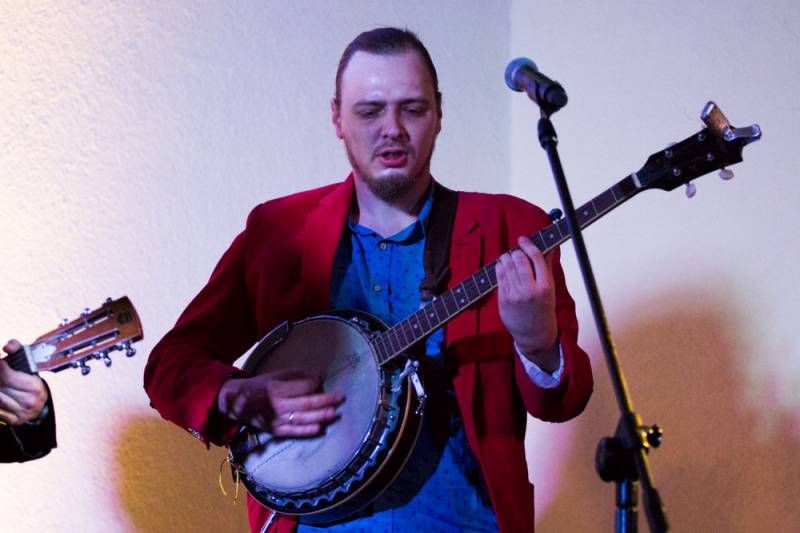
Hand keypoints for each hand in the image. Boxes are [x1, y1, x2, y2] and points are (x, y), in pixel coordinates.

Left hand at [0, 339, 48, 424]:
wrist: (39, 403)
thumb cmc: (29, 379)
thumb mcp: (27, 362)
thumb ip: (16, 348)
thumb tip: (7, 347)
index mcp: (35, 386)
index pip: (8, 377)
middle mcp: (30, 401)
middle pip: (1, 387)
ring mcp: (22, 413)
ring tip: (1, 385)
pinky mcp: (15, 421)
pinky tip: (1, 393)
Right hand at [216, 368, 343, 437]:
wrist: (238, 403)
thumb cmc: (261, 386)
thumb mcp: (276, 375)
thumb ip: (296, 375)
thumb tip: (317, 377)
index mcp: (277, 389)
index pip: (303, 387)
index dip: (316, 383)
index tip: (322, 380)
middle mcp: (277, 405)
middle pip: (307, 403)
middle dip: (326, 400)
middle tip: (340, 397)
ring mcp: (276, 420)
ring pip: (303, 419)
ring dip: (321, 416)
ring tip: (335, 413)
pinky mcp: (276, 431)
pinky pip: (295, 432)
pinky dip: (308, 430)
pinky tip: (321, 428)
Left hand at [496, 236, 559, 371]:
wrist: (534, 334)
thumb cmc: (544, 309)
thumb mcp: (551, 289)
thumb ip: (547, 267)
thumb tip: (548, 247)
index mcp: (545, 287)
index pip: (536, 258)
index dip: (528, 245)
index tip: (523, 239)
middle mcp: (529, 291)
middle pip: (519, 260)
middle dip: (516, 252)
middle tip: (516, 251)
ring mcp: (514, 296)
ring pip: (506, 266)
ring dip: (506, 258)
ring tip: (508, 257)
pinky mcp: (503, 300)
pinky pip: (499, 277)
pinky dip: (500, 268)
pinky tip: (503, 267)